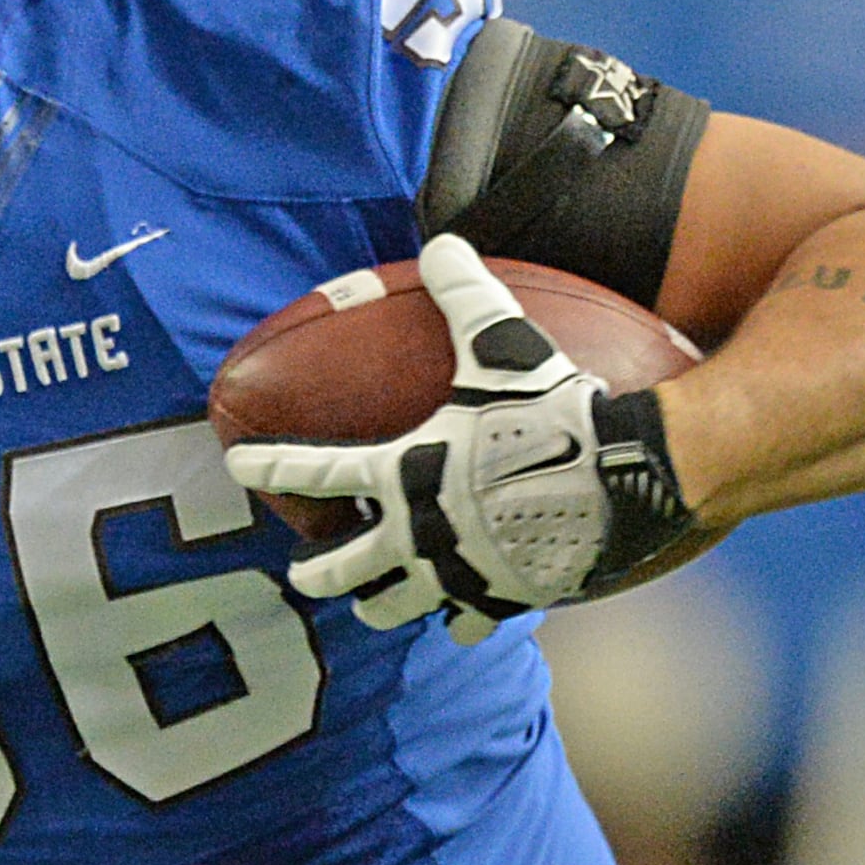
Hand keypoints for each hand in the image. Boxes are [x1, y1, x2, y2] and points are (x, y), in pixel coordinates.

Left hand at [223, 236, 691, 643]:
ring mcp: (458, 574)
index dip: (270, 466)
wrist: (626, 474)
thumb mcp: (503, 343)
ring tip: (375, 604)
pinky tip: (461, 620)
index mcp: (402, 475)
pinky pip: (470, 623)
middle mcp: (418, 534)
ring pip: (397, 607)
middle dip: (318, 576)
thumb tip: (440, 241)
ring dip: (381, 605)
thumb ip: (465, 294)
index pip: (316, 470)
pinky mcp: (503, 599)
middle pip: (343, 570)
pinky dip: (463, 621)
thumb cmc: (555, 407)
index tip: (237, 467)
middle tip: (304, 576)